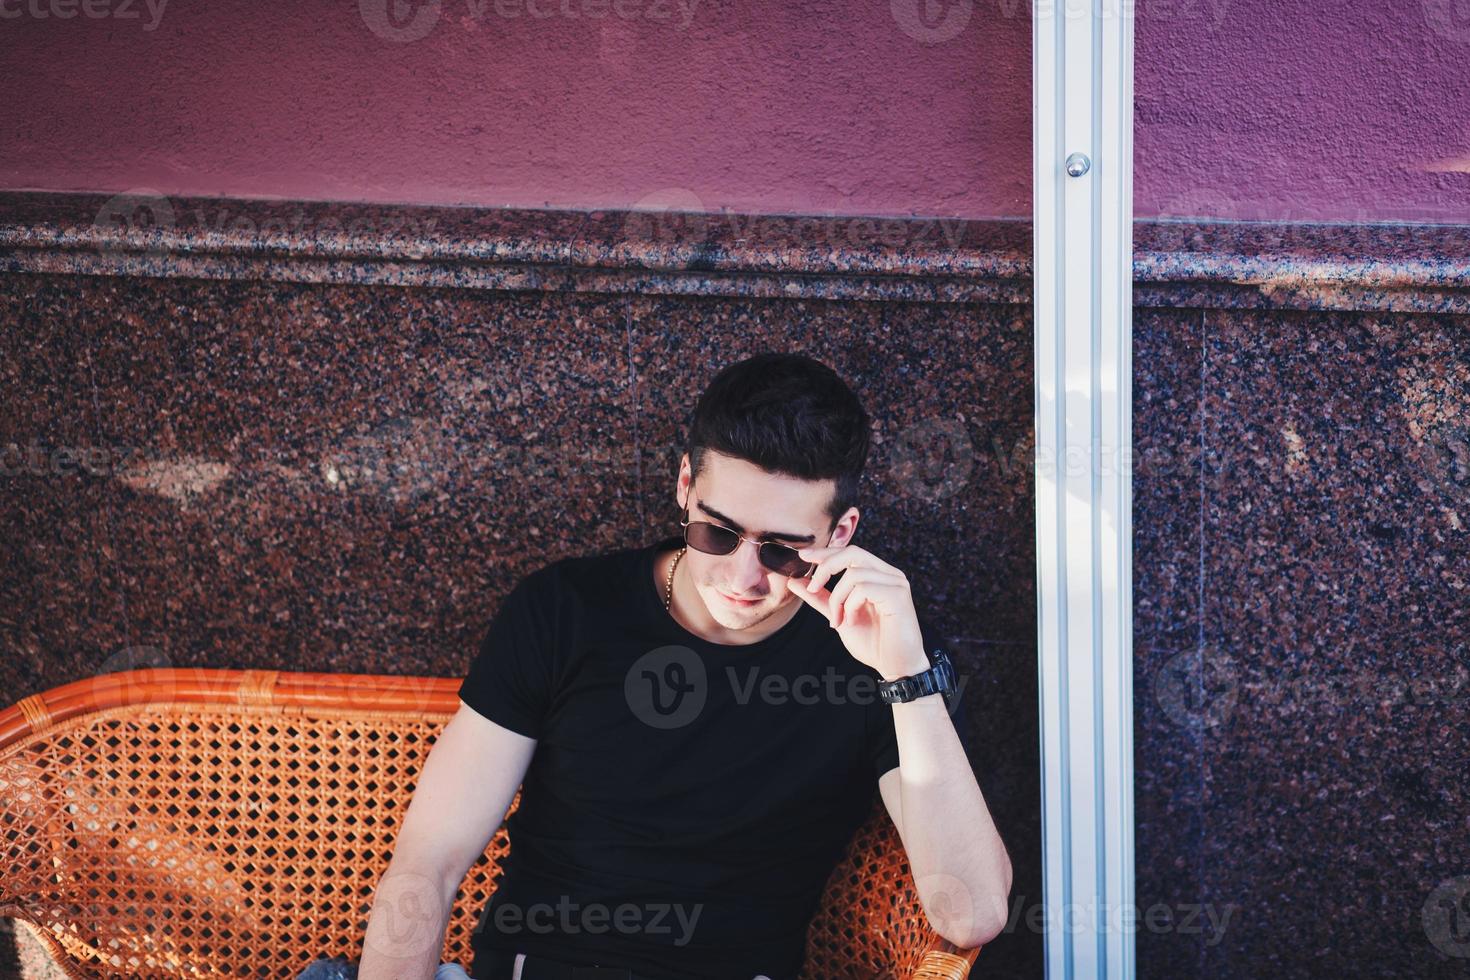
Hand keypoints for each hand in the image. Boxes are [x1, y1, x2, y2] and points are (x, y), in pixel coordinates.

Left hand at [785, 544, 928, 680]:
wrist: (895, 667)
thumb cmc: (873, 643)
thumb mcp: (838, 615)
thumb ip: (820, 598)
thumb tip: (795, 581)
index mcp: (878, 575)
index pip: (850, 553)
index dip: (825, 552)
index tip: (803, 556)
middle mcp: (890, 574)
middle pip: (852, 553)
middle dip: (826, 567)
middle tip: (812, 588)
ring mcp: (896, 583)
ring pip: (854, 574)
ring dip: (838, 599)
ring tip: (839, 620)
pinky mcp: (898, 595)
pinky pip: (863, 588)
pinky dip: (850, 605)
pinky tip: (851, 621)